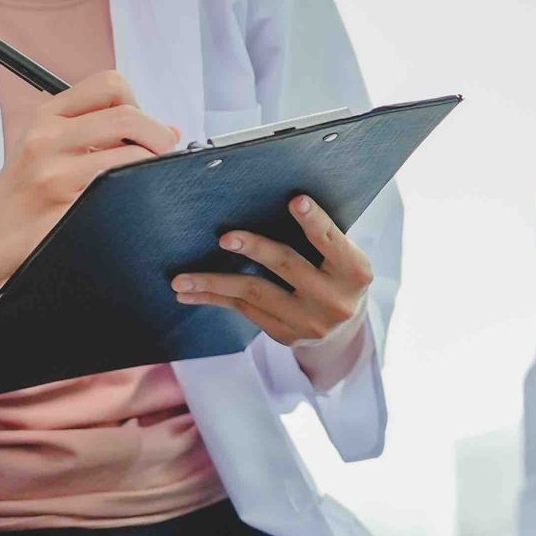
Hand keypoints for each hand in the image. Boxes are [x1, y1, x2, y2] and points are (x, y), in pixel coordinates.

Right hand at [0, 70, 178, 417]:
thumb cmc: (22, 196)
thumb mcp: (45, 149)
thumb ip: (98, 133)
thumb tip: (170, 131)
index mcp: (46, 115)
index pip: (110, 84)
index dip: (137, 103)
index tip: (141, 128)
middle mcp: (48, 137)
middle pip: (128, 116)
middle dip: (158, 135)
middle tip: (164, 156)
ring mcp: (55, 173)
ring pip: (131, 155)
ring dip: (153, 167)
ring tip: (146, 180)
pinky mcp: (64, 207)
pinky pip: (120, 191)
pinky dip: (137, 193)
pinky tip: (129, 201)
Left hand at [171, 194, 373, 347]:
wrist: (343, 331)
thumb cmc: (337, 276)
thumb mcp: (343, 257)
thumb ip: (320, 239)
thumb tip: (272, 203)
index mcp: (354, 272)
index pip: (330, 241)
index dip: (314, 221)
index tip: (295, 200)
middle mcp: (334, 300)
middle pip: (287, 265)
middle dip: (254, 249)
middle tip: (225, 237)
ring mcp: (308, 322)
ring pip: (255, 294)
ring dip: (214, 283)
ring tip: (181, 279)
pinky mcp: (285, 335)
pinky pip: (245, 311)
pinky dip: (216, 299)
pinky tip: (191, 293)